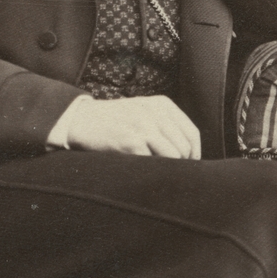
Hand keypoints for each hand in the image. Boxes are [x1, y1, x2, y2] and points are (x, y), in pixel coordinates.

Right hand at [65, 95, 200, 159]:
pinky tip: (141, 169)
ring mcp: (142, 125)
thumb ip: (165, 124)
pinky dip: (150, 170)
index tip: (189, 166)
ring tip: (156, 171)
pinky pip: (153, 163)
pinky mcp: (130, 140)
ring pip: (173, 156)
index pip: (191, 133)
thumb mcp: (144, 111)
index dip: (194, 154)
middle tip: (170, 173)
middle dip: (181, 164)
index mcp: (162, 104)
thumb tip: (190, 154)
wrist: (82, 119)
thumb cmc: (116, 120)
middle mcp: (155, 112)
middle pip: (184, 147)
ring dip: (167, 168)